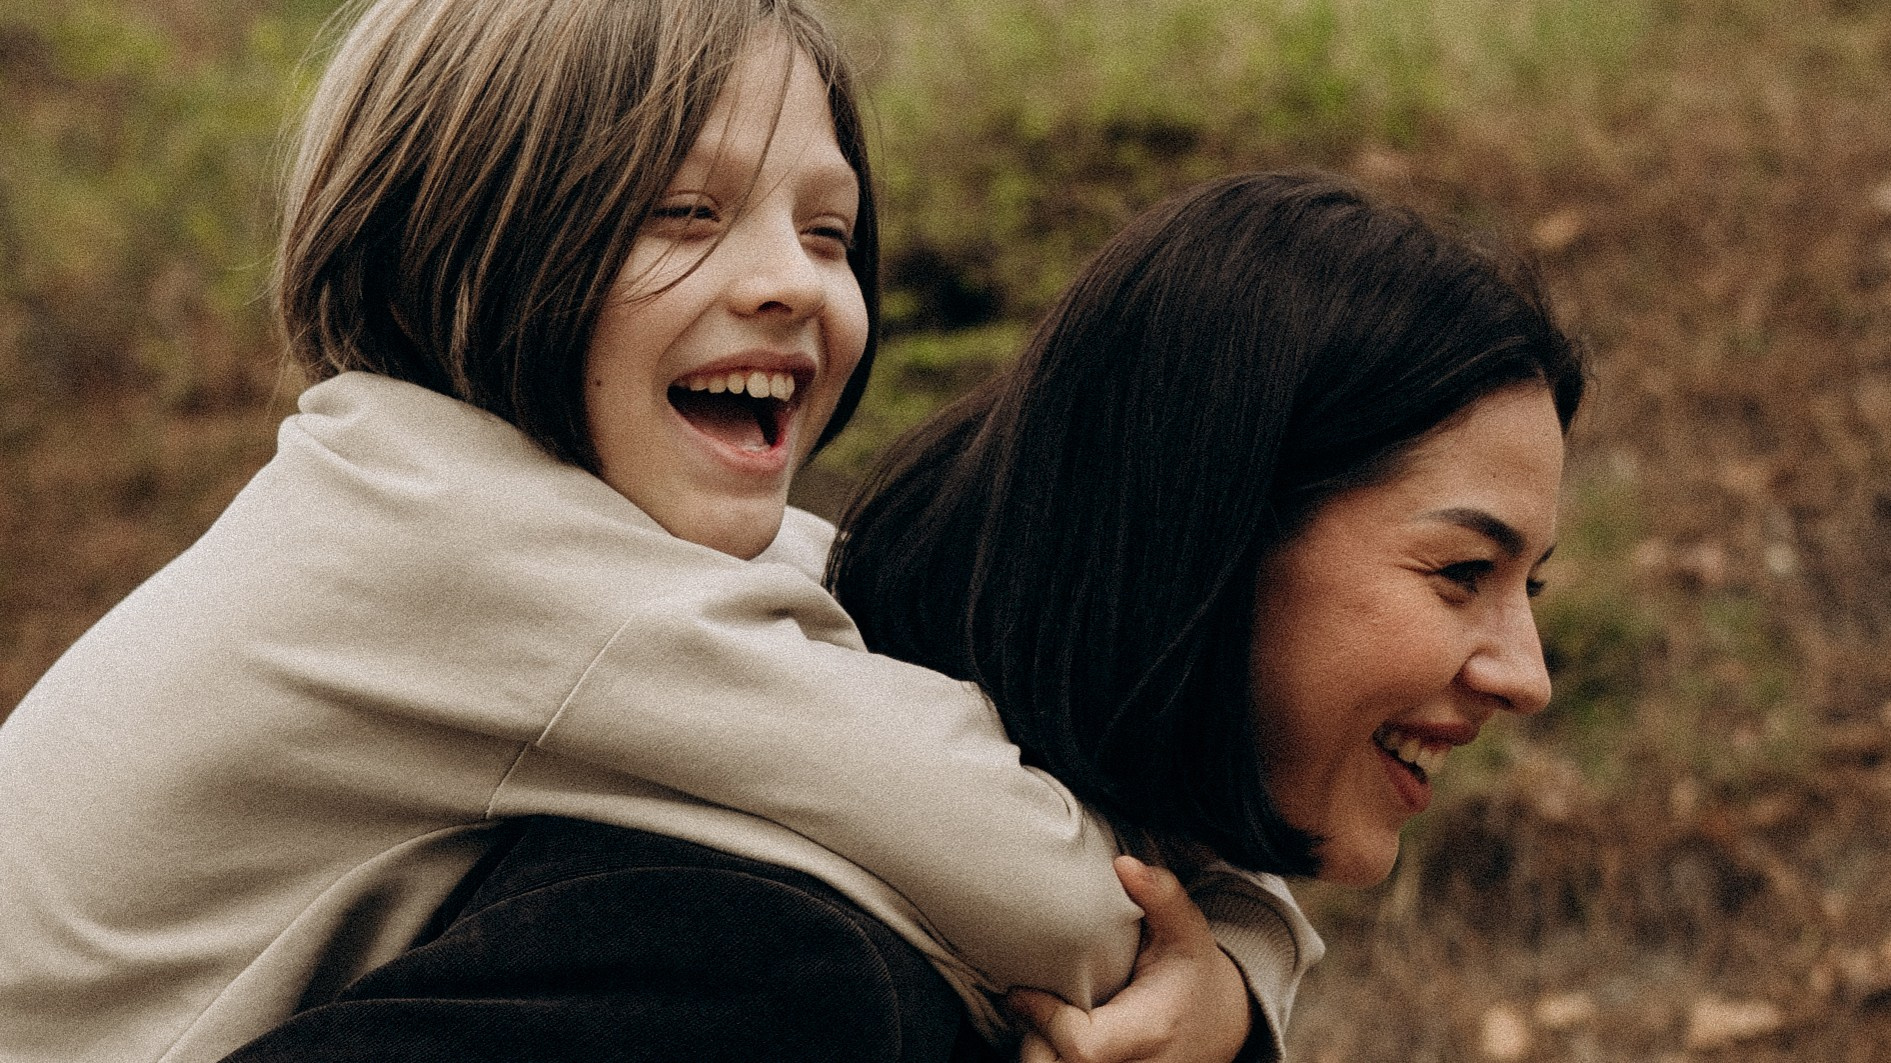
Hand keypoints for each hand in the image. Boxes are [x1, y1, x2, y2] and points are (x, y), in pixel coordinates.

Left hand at [1006, 856, 1250, 1062]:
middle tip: (1030, 1003)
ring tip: (1043, 1018)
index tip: (1019, 991)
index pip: (1082, 1045)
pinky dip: (1053, 1060)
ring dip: (1041, 1051)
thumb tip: (1125, 865)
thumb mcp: (1187, 930)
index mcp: (1149, 1030)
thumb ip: (1160, 896)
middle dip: (1035, 1037)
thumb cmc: (1194, 973)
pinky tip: (1056, 1036)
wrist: (1222, 1022)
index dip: (1044, 1018)